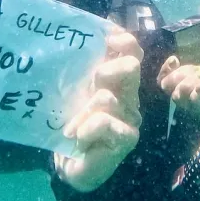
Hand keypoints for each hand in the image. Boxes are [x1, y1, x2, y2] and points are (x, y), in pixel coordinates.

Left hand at [54, 32, 141, 191]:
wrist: (69, 164)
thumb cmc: (68, 124)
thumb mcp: (69, 92)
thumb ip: (77, 68)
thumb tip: (77, 36)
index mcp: (116, 80)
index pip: (131, 51)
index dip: (123, 40)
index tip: (106, 38)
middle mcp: (128, 95)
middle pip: (131, 66)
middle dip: (107, 70)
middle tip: (91, 84)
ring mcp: (130, 117)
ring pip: (107, 97)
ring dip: (82, 111)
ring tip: (70, 127)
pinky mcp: (127, 137)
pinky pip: (104, 121)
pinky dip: (86, 128)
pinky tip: (78, 138)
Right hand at [157, 26, 199, 148]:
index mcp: (189, 82)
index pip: (166, 76)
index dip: (164, 68)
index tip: (174, 59)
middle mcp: (188, 94)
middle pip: (167, 85)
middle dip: (175, 75)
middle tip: (192, 70)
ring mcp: (195, 107)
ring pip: (177, 97)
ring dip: (185, 85)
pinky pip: (195, 107)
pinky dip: (196, 97)